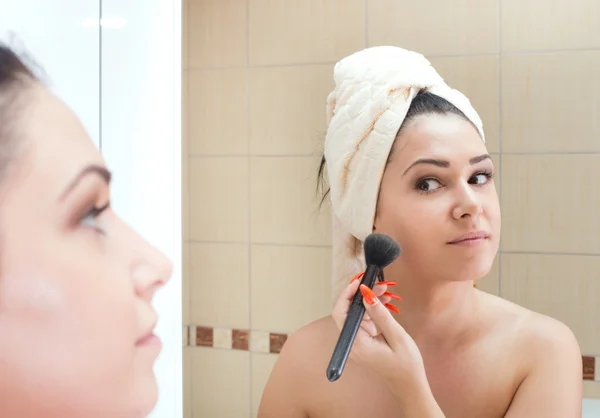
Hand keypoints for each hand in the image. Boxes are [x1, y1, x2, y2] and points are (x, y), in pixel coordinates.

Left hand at [331, 276, 426, 392]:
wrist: (409, 383)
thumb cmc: (405, 364)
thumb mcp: (397, 336)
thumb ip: (380, 314)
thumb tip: (367, 293)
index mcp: (357, 343)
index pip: (341, 313)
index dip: (347, 295)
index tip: (360, 281)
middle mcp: (353, 342)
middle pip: (348, 310)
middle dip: (361, 293)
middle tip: (377, 283)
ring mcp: (358, 341)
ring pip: (356, 312)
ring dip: (368, 299)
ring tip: (384, 290)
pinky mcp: (364, 339)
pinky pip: (364, 318)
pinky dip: (372, 308)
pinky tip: (383, 301)